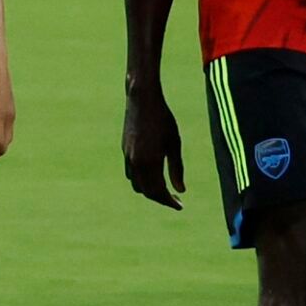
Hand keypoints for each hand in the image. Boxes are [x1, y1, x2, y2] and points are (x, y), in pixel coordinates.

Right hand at [122, 83, 185, 209]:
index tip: (180, 206)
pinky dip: (141, 179)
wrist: (141, 99)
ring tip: (164, 188)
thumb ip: (176, 168)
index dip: (169, 201)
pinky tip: (152, 174)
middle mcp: (135, 162)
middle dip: (160, 198)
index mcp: (149, 161)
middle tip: (175, 199)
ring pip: (136, 184)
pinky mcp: (124, 150)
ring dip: (149, 190)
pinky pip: (131, 173)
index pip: (158, 191)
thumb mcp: (174, 144)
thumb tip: (181, 190)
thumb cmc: (163, 119)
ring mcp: (127, 156)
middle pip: (146, 191)